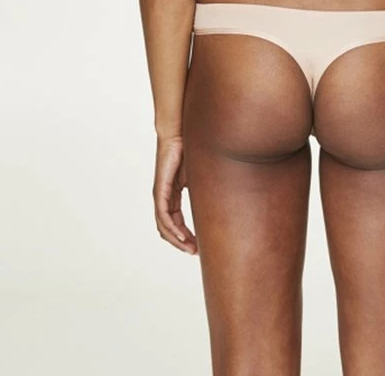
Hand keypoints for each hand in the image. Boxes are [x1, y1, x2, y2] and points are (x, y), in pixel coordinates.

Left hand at [152, 135, 197, 254]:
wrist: (179, 132)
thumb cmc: (190, 147)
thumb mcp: (200, 174)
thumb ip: (205, 187)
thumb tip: (224, 195)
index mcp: (172, 194)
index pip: (175, 222)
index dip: (185, 236)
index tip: (198, 246)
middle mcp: (164, 197)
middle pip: (168, 228)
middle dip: (182, 242)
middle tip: (195, 252)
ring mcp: (161, 194)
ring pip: (164, 226)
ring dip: (177, 240)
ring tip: (191, 249)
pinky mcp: (161, 189)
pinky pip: (163, 216)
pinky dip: (172, 229)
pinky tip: (181, 237)